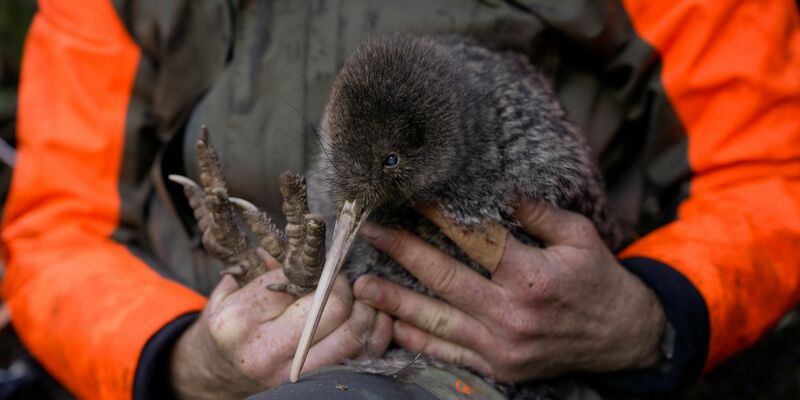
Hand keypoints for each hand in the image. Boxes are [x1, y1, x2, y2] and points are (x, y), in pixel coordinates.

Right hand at [170, 268, 391, 398]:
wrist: (218, 376)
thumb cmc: (228, 328)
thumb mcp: (229, 293)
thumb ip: (262, 267)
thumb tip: (300, 242)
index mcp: (241, 319)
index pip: (295, 280)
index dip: (317, 267)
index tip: (323, 262)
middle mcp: (267, 349)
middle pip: (331, 307)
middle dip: (344, 286)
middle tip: (342, 281)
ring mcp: (292, 373)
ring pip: (351, 335)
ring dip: (366, 310)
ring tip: (362, 298)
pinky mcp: (314, 385)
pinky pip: (361, 360)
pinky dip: (375, 336)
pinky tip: (373, 320)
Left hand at [354, 201, 665, 382]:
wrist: (623, 337)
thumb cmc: (599, 280)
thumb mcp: (579, 237)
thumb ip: (537, 213)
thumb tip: (499, 187)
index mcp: (533, 277)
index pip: (474, 241)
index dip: (439, 218)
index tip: (412, 198)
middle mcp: (512, 315)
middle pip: (444, 279)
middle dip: (402, 252)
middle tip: (371, 233)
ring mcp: (502, 346)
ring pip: (437, 321)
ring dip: (396, 302)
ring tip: (363, 285)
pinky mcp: (499, 367)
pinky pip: (449, 353)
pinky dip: (419, 340)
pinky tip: (392, 325)